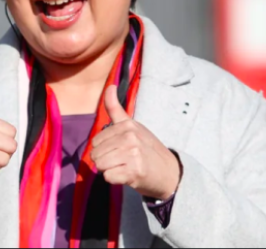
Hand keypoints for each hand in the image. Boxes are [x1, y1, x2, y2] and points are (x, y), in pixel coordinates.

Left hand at [91, 85, 180, 200]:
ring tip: (124, 167)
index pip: (95, 141)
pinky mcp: (134, 171)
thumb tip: (110, 86)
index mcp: (127, 125)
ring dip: (109, 170)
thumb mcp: (132, 126)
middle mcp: (129, 137)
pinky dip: (115, 180)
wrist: (170, 173)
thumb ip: (115, 108)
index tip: (119, 150)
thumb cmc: (147, 149)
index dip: (104, 149)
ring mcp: (132, 154)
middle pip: (95, 154)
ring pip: (100, 165)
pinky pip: (108, 177)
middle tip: (122, 160)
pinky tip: (128, 176)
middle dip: (105, 160)